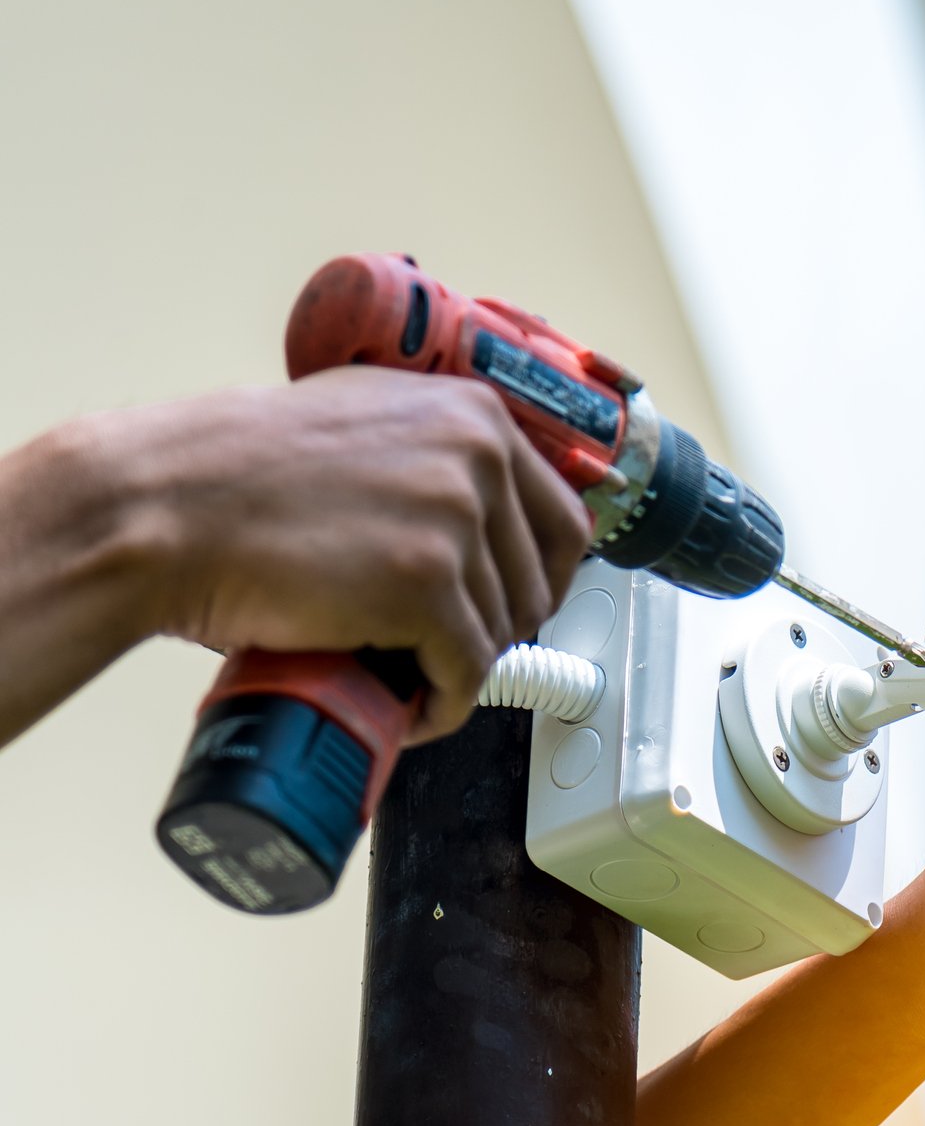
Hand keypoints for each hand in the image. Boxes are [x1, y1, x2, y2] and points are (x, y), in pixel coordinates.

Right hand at [69, 367, 589, 740]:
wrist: (161, 505)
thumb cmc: (236, 473)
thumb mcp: (363, 422)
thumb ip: (432, 450)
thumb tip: (480, 507)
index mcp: (474, 414)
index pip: (562, 519)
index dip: (543, 579)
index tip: (518, 609)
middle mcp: (478, 457)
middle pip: (536, 584)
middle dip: (498, 630)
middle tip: (448, 651)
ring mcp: (454, 520)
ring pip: (498, 632)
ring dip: (456, 668)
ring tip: (405, 674)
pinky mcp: (425, 587)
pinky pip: (466, 672)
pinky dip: (443, 705)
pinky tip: (410, 711)